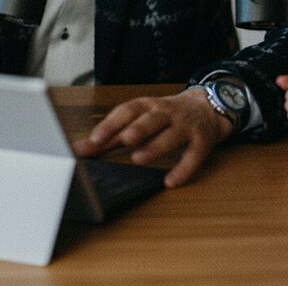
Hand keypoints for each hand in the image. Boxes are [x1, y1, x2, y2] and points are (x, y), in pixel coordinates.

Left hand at [73, 89, 235, 187]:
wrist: (207, 107)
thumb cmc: (165, 115)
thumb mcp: (139, 119)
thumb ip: (112, 134)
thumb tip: (80, 148)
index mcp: (148, 106)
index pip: (128, 110)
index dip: (112, 123)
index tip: (95, 138)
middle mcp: (167, 113)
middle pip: (151, 119)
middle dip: (138, 128)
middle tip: (124, 139)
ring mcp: (185, 126)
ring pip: (171, 135)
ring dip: (156, 146)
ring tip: (140, 159)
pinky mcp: (201, 142)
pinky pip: (193, 156)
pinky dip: (183, 169)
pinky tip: (171, 181)